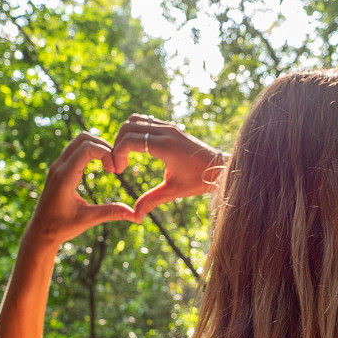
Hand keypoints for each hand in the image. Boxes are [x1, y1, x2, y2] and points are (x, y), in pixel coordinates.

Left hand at [26, 132, 136, 247]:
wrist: (39, 232)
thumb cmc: (60, 228)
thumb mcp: (87, 220)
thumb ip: (110, 213)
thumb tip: (135, 215)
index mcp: (64, 177)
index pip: (87, 149)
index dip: (106, 153)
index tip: (116, 170)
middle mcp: (59, 167)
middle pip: (83, 138)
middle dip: (104, 146)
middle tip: (116, 165)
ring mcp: (58, 166)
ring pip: (79, 141)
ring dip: (98, 147)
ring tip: (111, 164)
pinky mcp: (60, 168)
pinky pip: (77, 149)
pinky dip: (92, 151)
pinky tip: (103, 166)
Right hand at [111, 114, 227, 221]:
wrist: (220, 167)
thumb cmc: (199, 180)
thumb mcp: (174, 191)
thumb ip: (152, 200)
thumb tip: (134, 217)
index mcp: (165, 145)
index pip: (129, 140)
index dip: (117, 154)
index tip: (117, 171)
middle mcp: (166, 131)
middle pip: (128, 126)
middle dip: (117, 144)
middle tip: (118, 166)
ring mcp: (169, 127)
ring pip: (135, 120)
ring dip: (124, 136)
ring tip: (124, 157)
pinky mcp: (170, 127)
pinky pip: (145, 122)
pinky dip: (135, 132)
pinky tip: (136, 151)